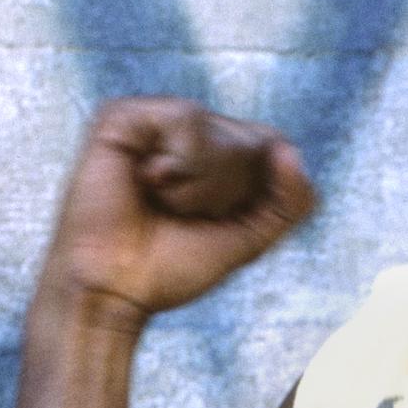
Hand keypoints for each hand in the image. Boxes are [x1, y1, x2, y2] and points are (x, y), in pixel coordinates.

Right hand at [40, 97, 316, 322]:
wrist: (116, 289)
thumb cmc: (174, 266)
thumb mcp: (251, 238)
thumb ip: (290, 202)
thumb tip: (289, 149)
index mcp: (217, 153)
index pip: (274, 147)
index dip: (256, 194)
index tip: (214, 221)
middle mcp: (188, 131)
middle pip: (253, 141)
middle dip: (227, 192)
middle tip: (180, 214)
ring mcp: (154, 121)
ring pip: (220, 131)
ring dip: (202, 185)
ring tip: (162, 200)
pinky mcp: (122, 117)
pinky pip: (185, 117)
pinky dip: (179, 162)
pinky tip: (147, 180)